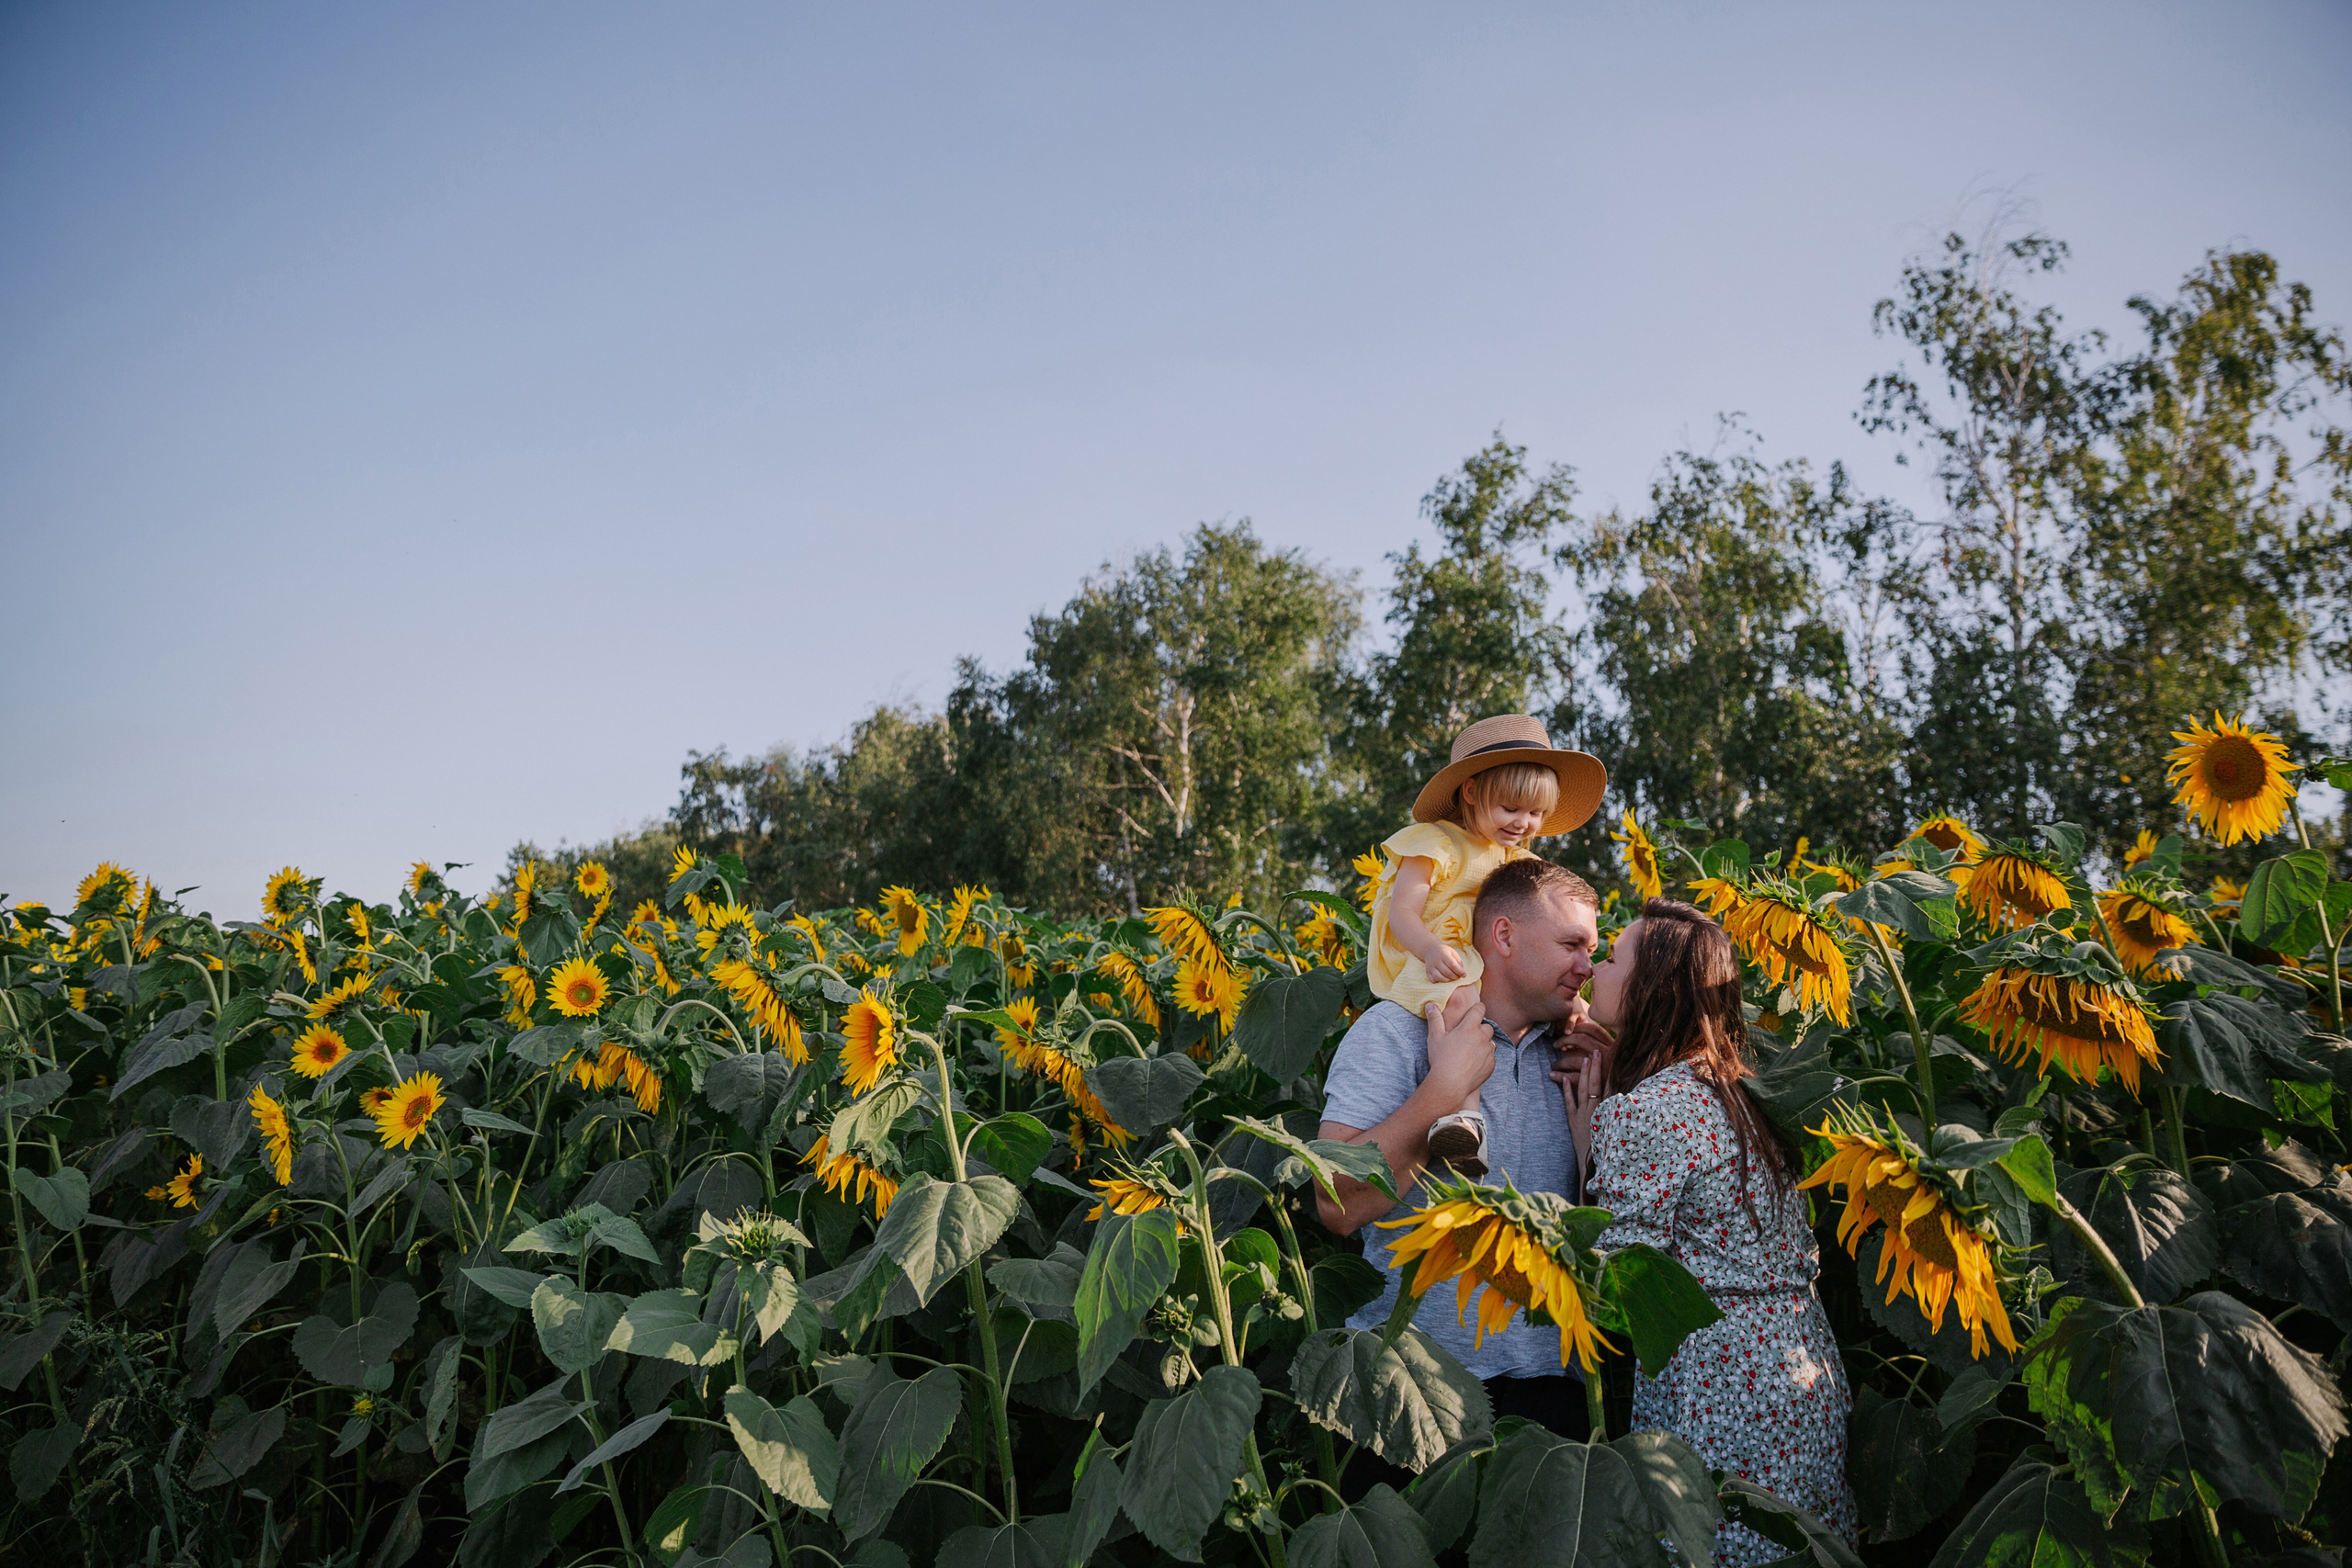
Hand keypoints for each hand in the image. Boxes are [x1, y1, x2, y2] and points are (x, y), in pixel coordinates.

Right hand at [1423, 944, 1466, 982]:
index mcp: (1443, 954)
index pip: (1452, 964)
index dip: (1459, 971)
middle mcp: (1436, 960)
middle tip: (1458, 977)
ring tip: (1451, 978)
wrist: (1430, 949)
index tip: (1464, 975)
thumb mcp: (1453, 953)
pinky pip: (1432, 980)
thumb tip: (1462, 973)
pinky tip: (1443, 978)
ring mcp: (1430, 966)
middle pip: (1446, 972)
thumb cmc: (1444, 952)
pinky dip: (1439, 981)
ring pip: (1439, 977)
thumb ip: (1458, 962)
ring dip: (1447, 980)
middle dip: (1455, 977)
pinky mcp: (1427, 971)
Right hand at [1423, 988, 1493, 1104]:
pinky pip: (1491, 1057)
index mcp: (1469, 1028)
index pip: (1479, 1010)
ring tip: (1471, 1050)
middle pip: (1487, 1027)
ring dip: (1484, 1043)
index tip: (1475, 1009)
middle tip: (1469, 1035)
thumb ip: (1435, 1019)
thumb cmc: (1441, 1059)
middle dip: (1480, 1028)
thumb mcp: (1435, 1037)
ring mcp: (1488, 1052)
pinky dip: (1485, 1057)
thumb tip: (1430, 1005)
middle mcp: (1482, 1038)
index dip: (1478, 1008)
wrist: (1450, 1084)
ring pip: (1490, 1042)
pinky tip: (1473, 1063)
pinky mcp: (1491, 1065)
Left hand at [1555, 1044, 1607, 1177]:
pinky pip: (1569, 1103)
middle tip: (1595, 1051)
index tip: (1609, 1058)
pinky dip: (1567, 1090)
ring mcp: (1583, 1116)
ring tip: (1584, 1059)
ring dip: (1583, 1074)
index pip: (1610, 1087)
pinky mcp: (1573, 1122)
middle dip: (1595, 1067)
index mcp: (1608, 1114)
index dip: (1609, 1072)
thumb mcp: (1618, 1131)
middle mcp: (1596, 1112)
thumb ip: (1619, 1114)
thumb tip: (1626, 1097)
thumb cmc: (1609, 1151)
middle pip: (1596, 1085)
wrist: (1594, 1168)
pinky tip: (1565, 1079)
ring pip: (1583, 1090)